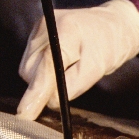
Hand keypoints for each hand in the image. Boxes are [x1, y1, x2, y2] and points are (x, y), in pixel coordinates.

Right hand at [16, 0, 138, 119]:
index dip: (35, 92)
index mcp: (67, 30)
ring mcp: (38, 28)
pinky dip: (42, 71)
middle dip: (44, 86)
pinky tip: (60, 65)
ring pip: (27, 68)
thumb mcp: (96, 69)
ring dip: (42, 79)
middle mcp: (46, 26)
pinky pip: (30, 63)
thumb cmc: (109, 45)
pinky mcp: (36, 34)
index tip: (25, 114)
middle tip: (69, 81)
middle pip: (30, 70)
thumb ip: (72, 86)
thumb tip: (50, 102)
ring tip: (68, 69)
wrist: (113, 24)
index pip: (45, 65)